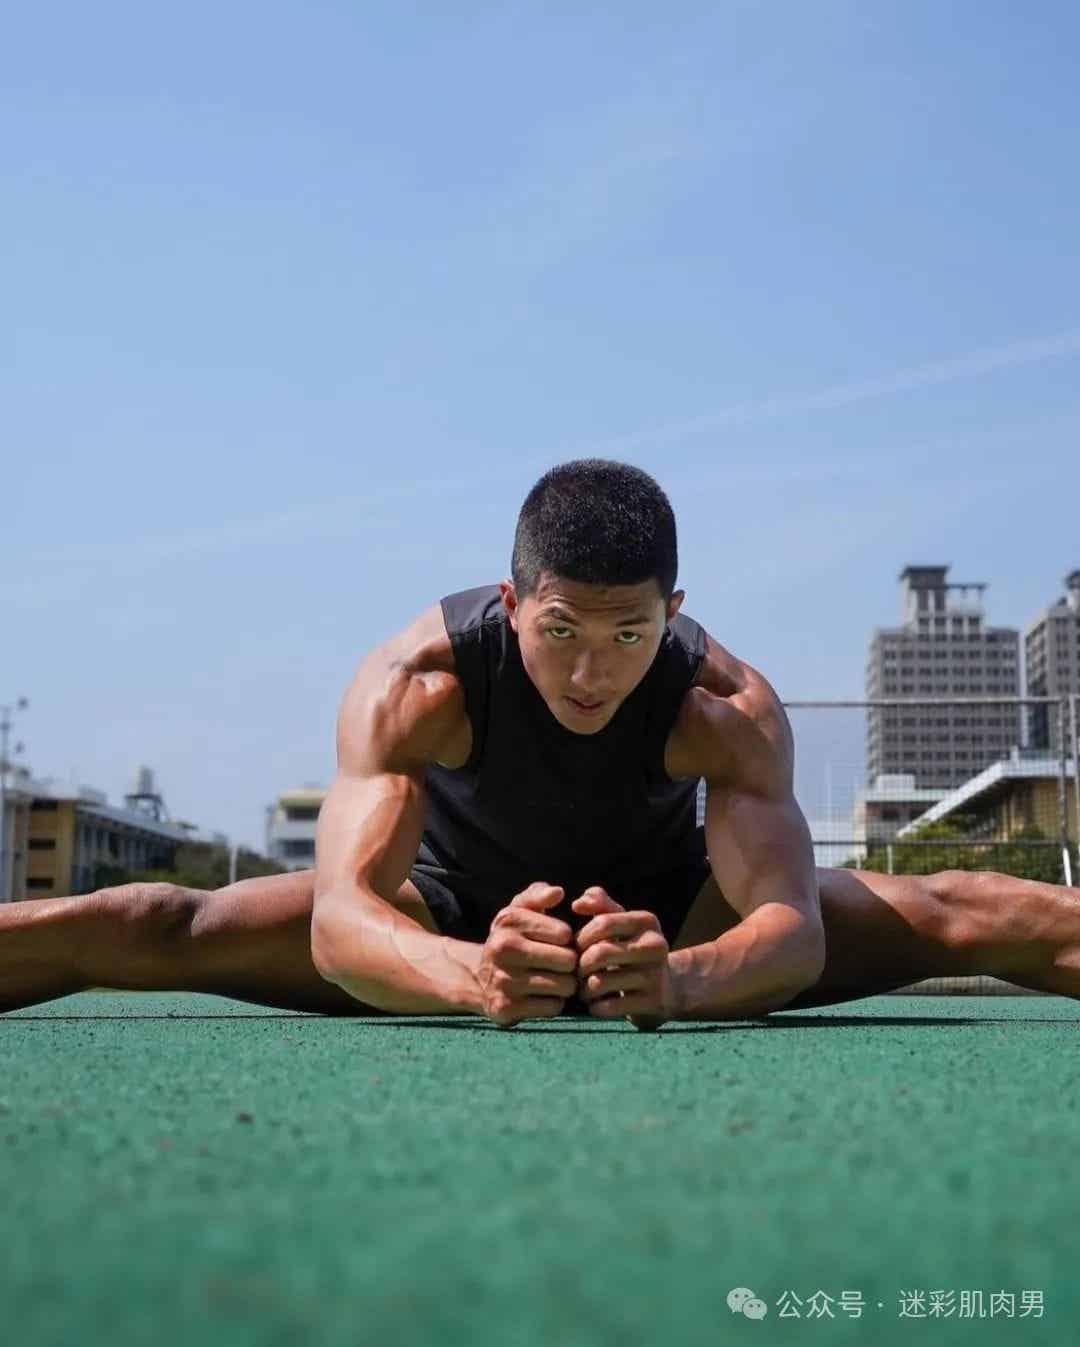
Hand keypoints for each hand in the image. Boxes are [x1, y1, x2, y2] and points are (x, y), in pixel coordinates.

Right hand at [477, 882, 578, 1027]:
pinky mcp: (506, 1008)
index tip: (557, 943)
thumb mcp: (519, 911)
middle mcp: (504, 949)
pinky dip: (553, 1003)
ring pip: (564, 986)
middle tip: (560, 964)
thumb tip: (558, 892)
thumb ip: (538, 894)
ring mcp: (504, 980)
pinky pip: (553, 1007)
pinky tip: (542, 996)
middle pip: (568, 961)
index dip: (567, 939)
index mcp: (509, 921)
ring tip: (553, 979)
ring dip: (565, 984)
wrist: (479, 977)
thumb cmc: (511, 939)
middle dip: (569, 964)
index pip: (564, 933)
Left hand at [571, 886, 678, 1029]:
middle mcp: (655, 946)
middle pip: (598, 954)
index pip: (602, 924)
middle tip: (578, 971)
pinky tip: (597, 1003)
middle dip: (580, 965)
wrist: (668, 987)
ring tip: (585, 987)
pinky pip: (607, 1007)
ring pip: (599, 983)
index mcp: (646, 921)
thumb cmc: (633, 948)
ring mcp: (655, 976)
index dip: (581, 937)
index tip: (577, 947)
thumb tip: (577, 904)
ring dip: (584, 988)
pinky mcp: (651, 1003)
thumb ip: (600, 904)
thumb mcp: (623, 922)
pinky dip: (595, 1006)